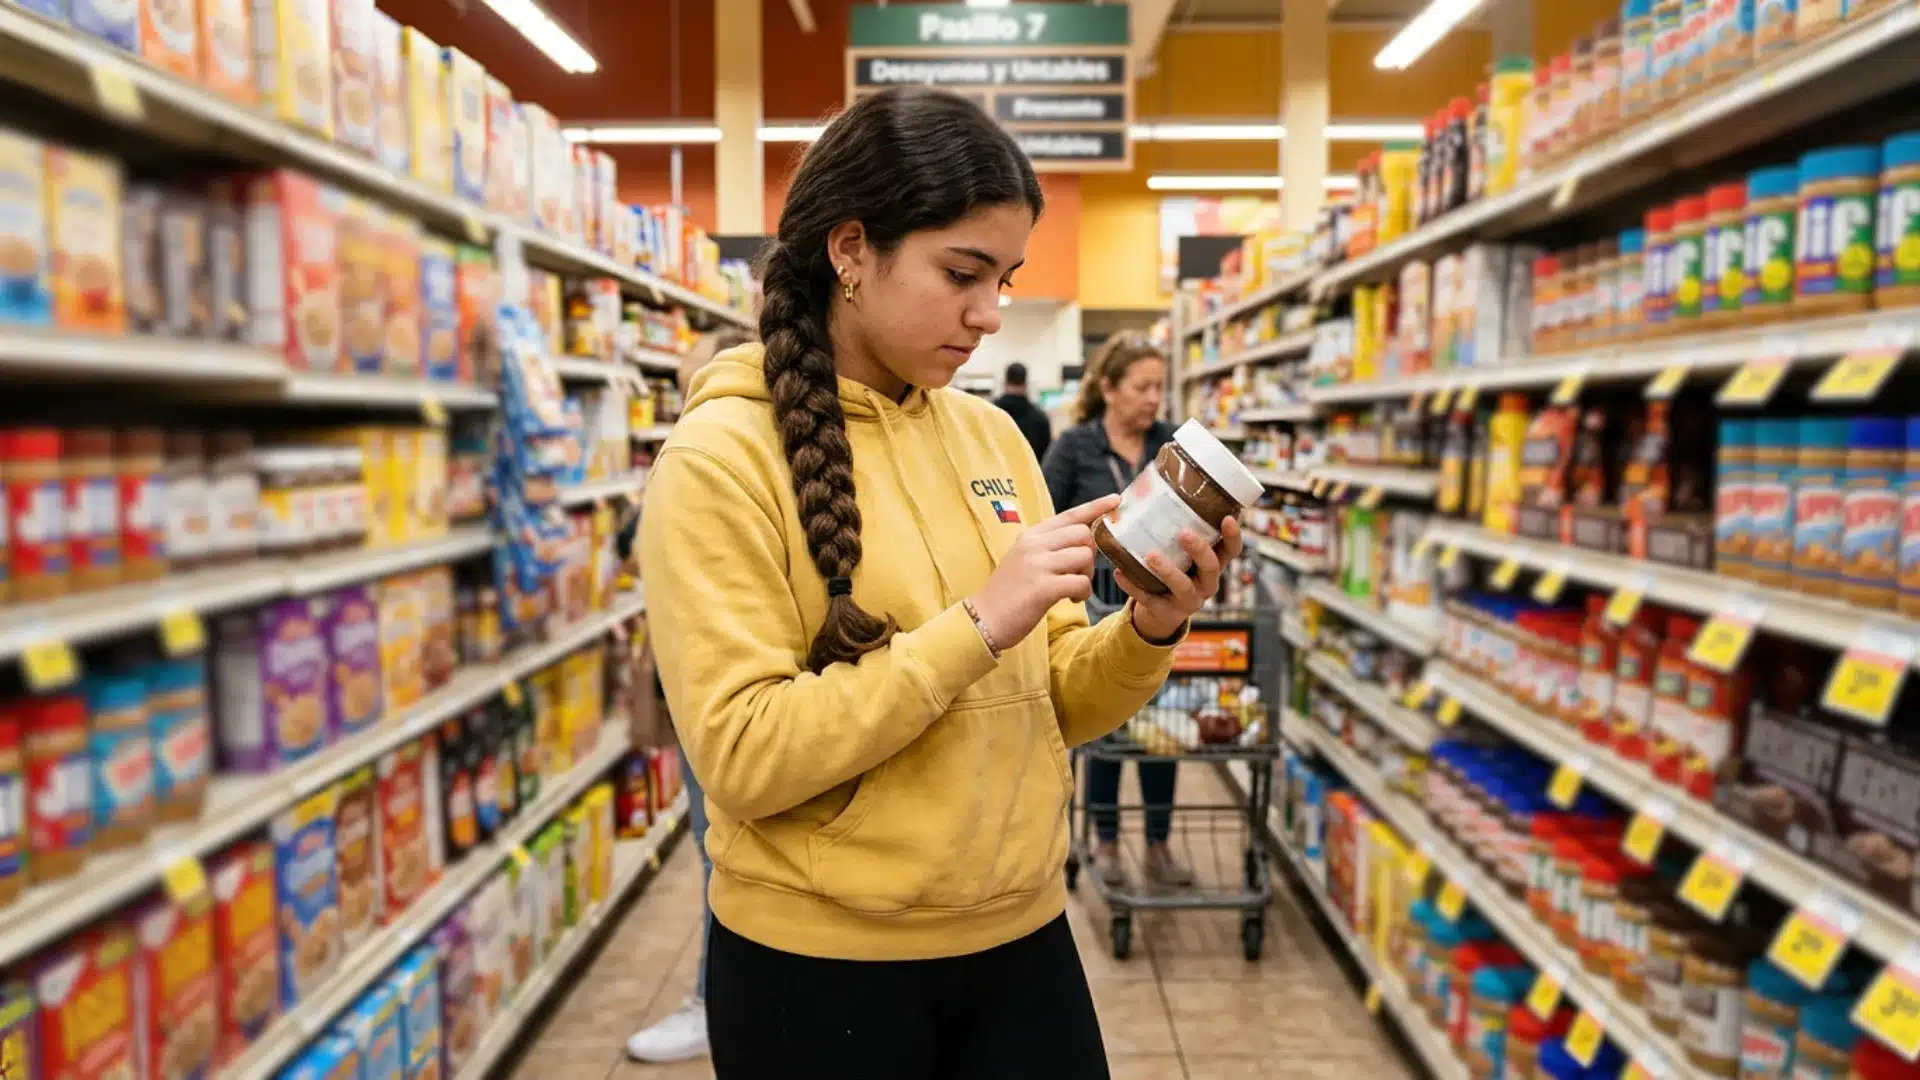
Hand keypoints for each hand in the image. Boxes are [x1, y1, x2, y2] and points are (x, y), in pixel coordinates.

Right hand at [969, 495, 1119, 650]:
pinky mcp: (1043, 587)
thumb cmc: (1008, 593)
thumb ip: (1049, 547)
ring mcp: (1037, 564)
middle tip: (1079, 574)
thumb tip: (1084, 541)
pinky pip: (1080, 582)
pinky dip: (1082, 592)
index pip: (1070, 515)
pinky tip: (1071, 600)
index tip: (1115, 500)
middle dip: (1090, 555)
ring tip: (1073, 590)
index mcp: (1031, 536)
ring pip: (1085, 557)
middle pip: (1083, 535)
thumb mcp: (1024, 560)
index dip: (1095, 507)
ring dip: (1087, 575)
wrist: (983, 620)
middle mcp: (1034, 545)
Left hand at [1117, 516, 1243, 642]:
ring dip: (1168, 571)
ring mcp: (1188, 601)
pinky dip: (1133, 586)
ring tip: (1151, 555)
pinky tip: (1120, 572)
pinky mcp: (1166, 613)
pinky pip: (1150, 600)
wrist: (1161, 611)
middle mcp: (1206, 584)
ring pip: (1183, 587)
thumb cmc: (1174, 570)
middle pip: (1211, 567)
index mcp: (1212, 565)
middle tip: (1183, 533)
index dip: (1232, 536)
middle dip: (1199, 550)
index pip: (1231, 551)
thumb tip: (1151, 486)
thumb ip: (1178, 530)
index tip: (1227, 518)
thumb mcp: (1183, 554)